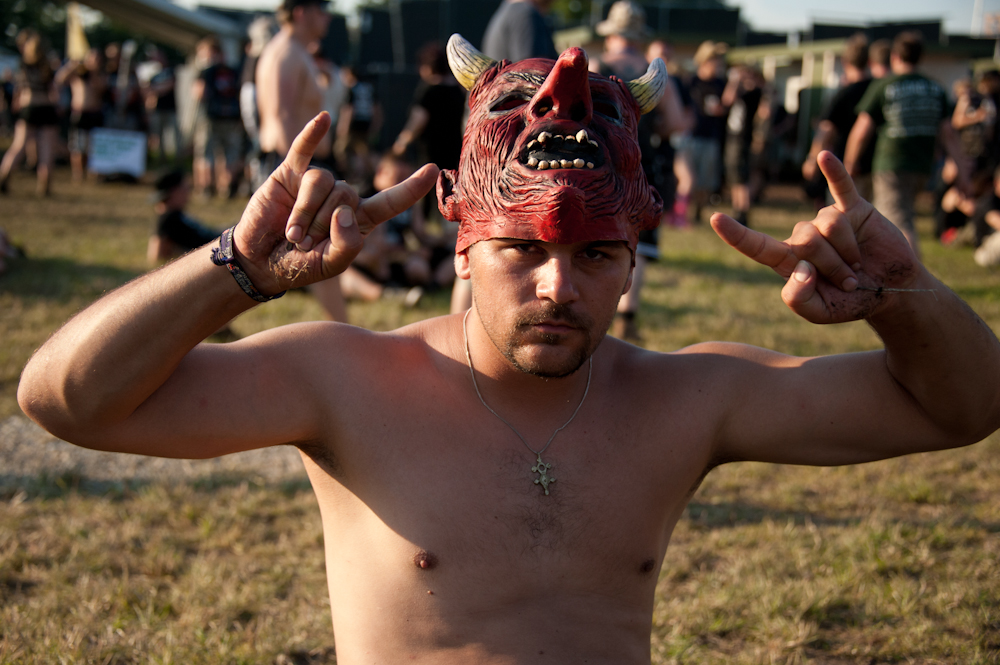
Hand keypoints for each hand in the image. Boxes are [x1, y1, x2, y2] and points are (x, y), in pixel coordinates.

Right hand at [232, 113, 438, 294]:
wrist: (261, 261)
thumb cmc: (300, 265)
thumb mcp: (331, 265)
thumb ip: (347, 245)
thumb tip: (345, 210)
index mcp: (359, 220)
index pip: (390, 201)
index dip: (410, 188)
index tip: (434, 170)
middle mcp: (342, 197)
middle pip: (347, 196)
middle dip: (322, 225)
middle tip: (304, 245)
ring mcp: (318, 183)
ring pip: (324, 183)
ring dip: (305, 214)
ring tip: (292, 235)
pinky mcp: (292, 173)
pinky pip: (304, 149)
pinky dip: (312, 135)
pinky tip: (323, 119)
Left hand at [710, 151, 918, 323]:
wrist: (890, 290)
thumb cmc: (848, 302)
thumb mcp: (818, 313)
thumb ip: (798, 299)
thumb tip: (800, 268)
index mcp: (787, 261)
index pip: (757, 246)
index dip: (737, 234)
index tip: (715, 219)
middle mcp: (803, 237)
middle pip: (804, 239)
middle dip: (830, 264)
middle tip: (848, 281)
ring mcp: (827, 220)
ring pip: (828, 224)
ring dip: (847, 251)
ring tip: (857, 265)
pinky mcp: (854, 209)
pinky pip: (841, 186)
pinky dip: (834, 172)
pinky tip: (823, 156)